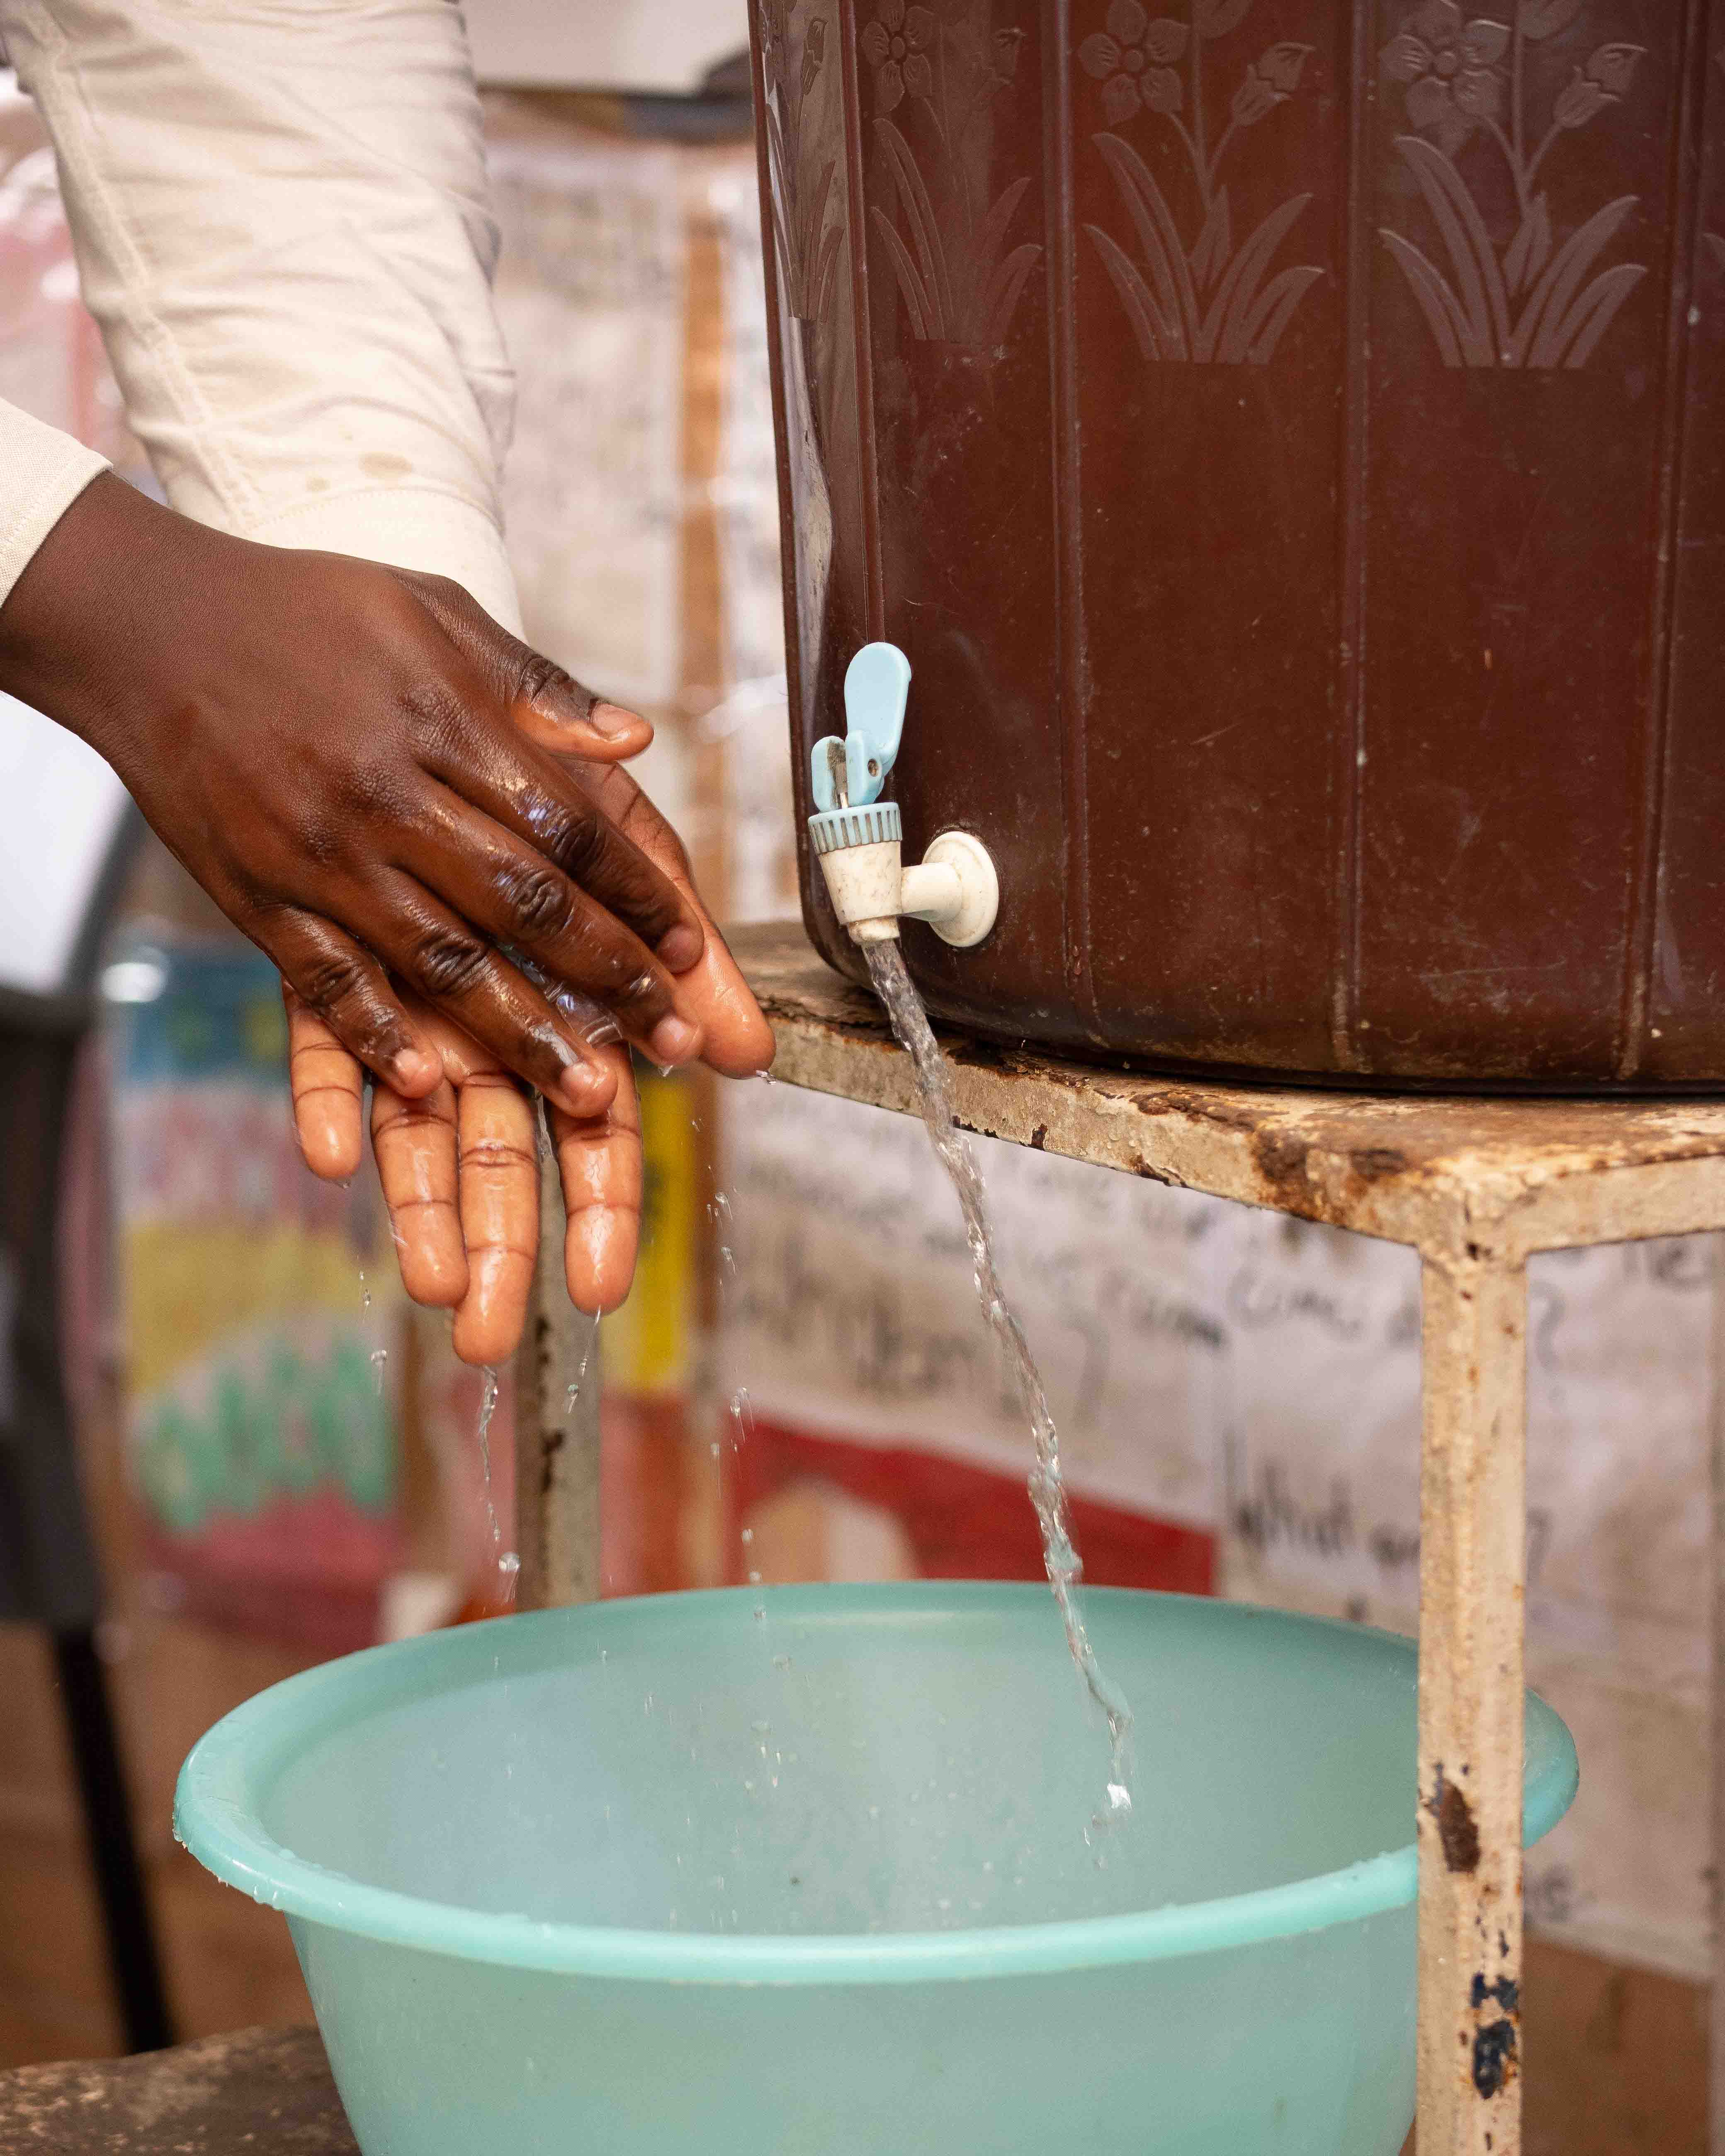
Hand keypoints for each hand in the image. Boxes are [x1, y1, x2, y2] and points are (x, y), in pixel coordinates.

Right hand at [0, 474, 711, 1113]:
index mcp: (445, 721)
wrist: (148, 624)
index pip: (572, 824)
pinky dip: (376, 1038)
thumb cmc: (310, 612)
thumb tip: (636, 740)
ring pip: (442, 961)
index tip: (691, 948)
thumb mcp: (434, 609)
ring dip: (525, 1034)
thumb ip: (536, 685)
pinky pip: (325, 983)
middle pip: (527, 904)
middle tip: (678, 1041)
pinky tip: (427, 1089)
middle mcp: (390, 795)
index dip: (640, 892)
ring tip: (593, 1095)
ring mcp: (320, 853)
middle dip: (613, 979)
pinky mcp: (257, 895)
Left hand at [288, 724, 774, 1359]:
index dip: (601, 1206)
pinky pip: (326, 1046)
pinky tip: (331, 1153)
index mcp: (567, 1014)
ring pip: (415, 1133)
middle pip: (504, 1155)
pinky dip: (329, 1097)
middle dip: (503, 1246)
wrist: (398, 705)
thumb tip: (751, 1052)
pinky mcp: (327, 974)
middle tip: (492, 1337)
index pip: (594, 1130)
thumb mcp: (624, 859)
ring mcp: (409, 1009)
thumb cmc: (532, 795)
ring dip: (419, 1210)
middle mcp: (491, 1027)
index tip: (601, 1287)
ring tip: (429, 1288)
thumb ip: (681, 953)